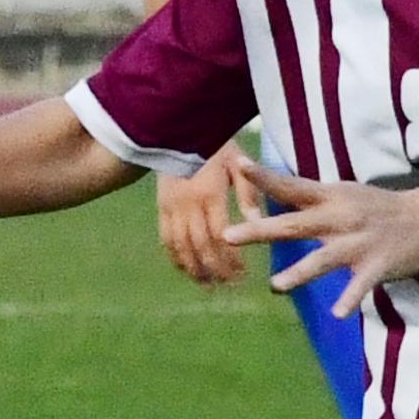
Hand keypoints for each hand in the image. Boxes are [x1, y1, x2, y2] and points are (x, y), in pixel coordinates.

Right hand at [154, 141, 258, 286]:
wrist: (180, 132)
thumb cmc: (217, 147)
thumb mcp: (239, 166)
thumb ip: (249, 196)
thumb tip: (257, 225)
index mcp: (210, 194)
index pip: (221, 236)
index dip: (231, 259)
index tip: (242, 274)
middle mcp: (187, 205)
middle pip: (200, 247)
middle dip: (215, 270)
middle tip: (229, 286)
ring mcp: (171, 208)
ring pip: (181, 247)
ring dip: (195, 269)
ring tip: (208, 285)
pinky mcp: (161, 208)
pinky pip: (166, 239)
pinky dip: (176, 258)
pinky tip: (187, 270)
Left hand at [227, 164, 418, 304]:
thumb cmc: (379, 207)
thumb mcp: (344, 193)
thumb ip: (311, 197)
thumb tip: (273, 190)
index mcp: (330, 197)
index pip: (291, 186)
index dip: (264, 177)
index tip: (237, 165)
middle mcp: (340, 217)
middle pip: (295, 224)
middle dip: (260, 231)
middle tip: (228, 236)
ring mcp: (358, 243)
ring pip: (323, 259)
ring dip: (298, 273)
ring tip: (275, 286)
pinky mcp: (377, 265)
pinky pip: (360, 286)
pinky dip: (350, 299)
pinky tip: (338, 314)